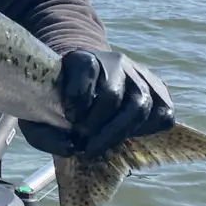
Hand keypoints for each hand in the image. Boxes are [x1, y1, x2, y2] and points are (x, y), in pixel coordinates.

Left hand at [20, 49, 175, 157]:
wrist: (91, 79)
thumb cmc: (64, 98)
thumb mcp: (43, 107)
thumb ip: (43, 130)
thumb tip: (70, 148)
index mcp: (83, 57)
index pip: (84, 68)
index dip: (77, 96)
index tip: (69, 118)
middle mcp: (115, 61)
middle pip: (113, 94)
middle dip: (98, 125)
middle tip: (84, 143)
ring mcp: (141, 75)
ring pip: (140, 106)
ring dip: (119, 132)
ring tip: (101, 144)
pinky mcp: (161, 91)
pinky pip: (162, 115)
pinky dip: (145, 131)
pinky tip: (125, 135)